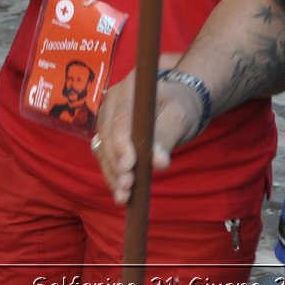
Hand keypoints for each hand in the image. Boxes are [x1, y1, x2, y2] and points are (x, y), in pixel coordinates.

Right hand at [91, 54, 197, 205]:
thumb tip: (159, 163)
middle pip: (108, 135)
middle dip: (116, 164)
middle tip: (128, 186)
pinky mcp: (106, 134)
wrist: (178, 102)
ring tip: (124, 197)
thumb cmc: (181, 106)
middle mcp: (112, 100)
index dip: (121, 143)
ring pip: (103, 149)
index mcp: (131, 87)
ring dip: (112, 175)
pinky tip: (121, 195)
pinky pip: (105, 157)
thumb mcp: (180, 118)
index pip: (121, 118)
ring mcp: (106, 117)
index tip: (129, 166)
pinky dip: (112, 176)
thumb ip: (167, 138)